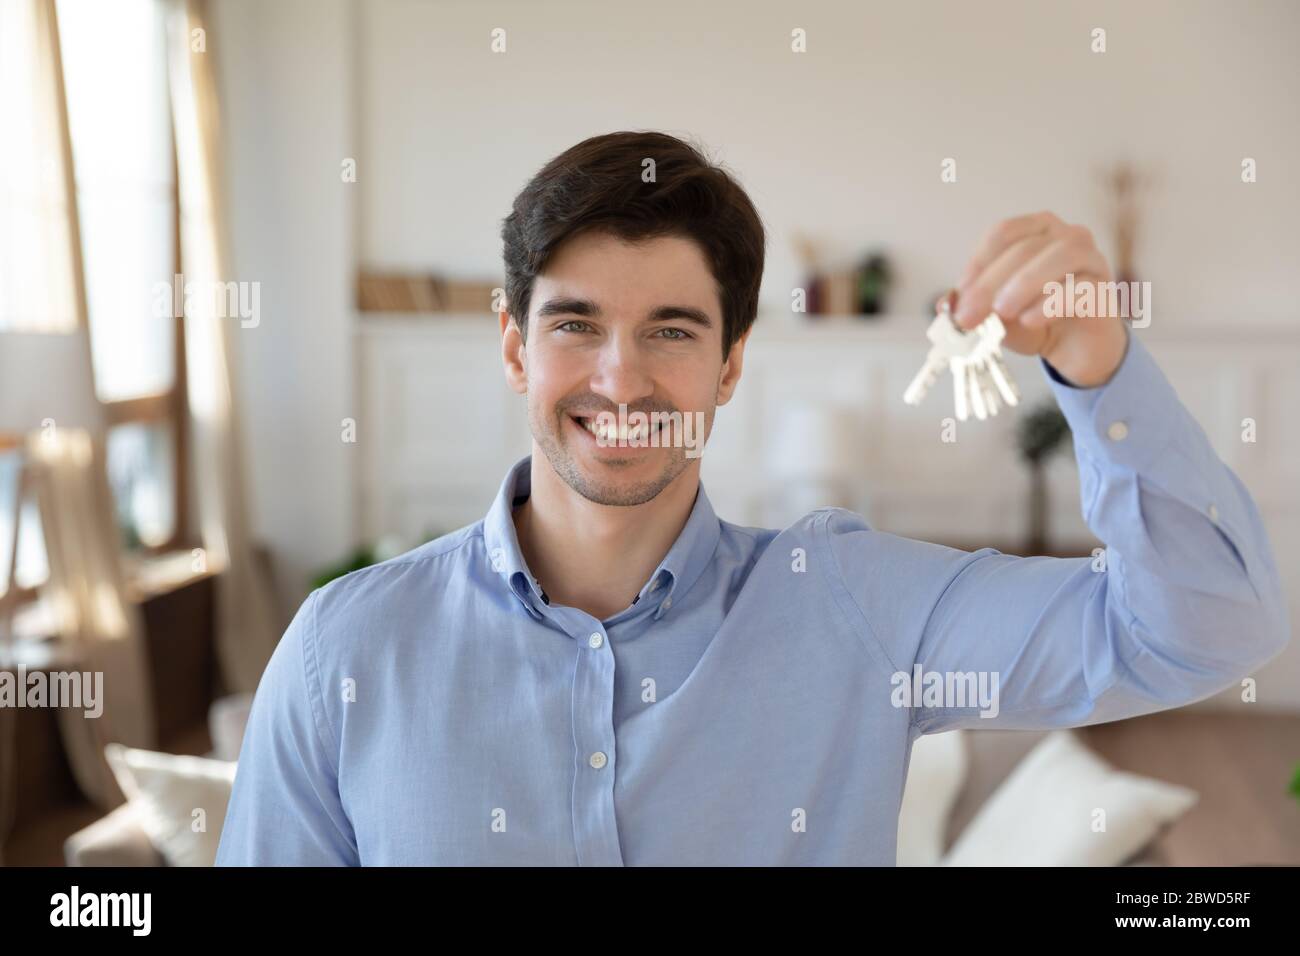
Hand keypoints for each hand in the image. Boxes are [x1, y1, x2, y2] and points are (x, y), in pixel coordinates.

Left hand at [950, 211, 1127, 386]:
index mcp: (1036, 230)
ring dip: (1025, 283)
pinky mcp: (1104, 288)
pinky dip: (1052, 303)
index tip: (958, 296)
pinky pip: (1081, 288)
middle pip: (1025, 248)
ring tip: (1003, 312)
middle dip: (990, 284)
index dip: (978, 263)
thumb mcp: (996, 316)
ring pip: (1061, 255)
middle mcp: (1067, 235)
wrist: (1076, 349)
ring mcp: (1091, 258)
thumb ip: (974, 306)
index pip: (1003, 233)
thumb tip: (946, 305)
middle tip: (967, 316)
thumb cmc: (1035, 322)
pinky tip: (1032, 320)